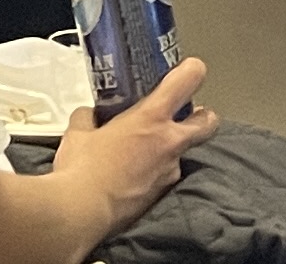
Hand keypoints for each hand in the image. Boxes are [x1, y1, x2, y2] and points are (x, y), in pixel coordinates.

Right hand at [53, 58, 211, 240]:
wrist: (80, 215)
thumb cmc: (81, 170)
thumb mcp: (78, 133)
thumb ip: (89, 118)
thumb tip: (89, 115)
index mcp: (151, 117)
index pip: (189, 80)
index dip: (192, 71)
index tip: (187, 72)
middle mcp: (169, 143)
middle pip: (207, 122)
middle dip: (202, 117)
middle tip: (186, 116)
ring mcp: (169, 172)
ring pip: (183, 155)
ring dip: (171, 151)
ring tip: (146, 155)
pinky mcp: (161, 198)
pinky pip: (166, 180)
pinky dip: (156, 176)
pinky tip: (136, 180)